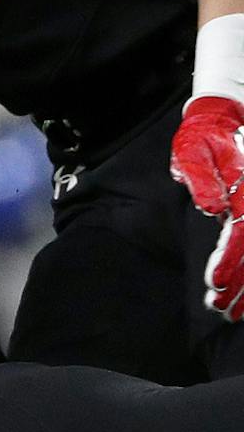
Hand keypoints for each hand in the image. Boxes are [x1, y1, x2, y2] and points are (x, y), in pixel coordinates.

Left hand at [171, 95, 243, 319]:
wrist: (220, 121)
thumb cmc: (202, 139)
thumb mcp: (193, 153)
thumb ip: (203, 181)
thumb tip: (214, 209)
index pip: (243, 232)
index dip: (232, 261)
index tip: (217, 285)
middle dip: (242, 283)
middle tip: (223, 309)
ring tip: (235, 311)